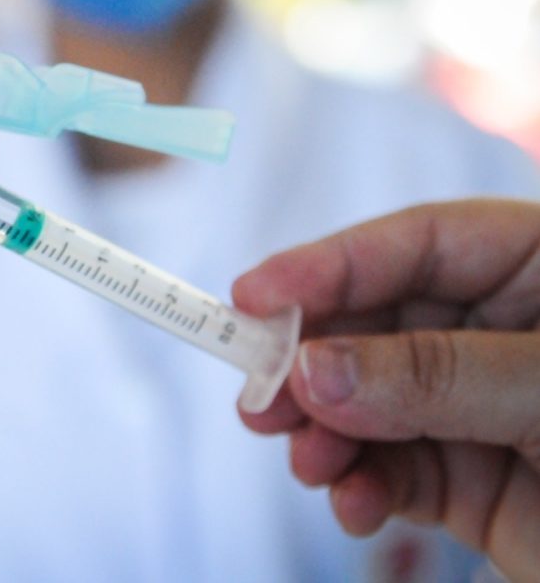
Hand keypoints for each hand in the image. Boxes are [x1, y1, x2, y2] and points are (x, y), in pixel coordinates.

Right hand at [233, 199, 539, 580]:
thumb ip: (441, 377)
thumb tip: (316, 368)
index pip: (415, 244)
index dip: (328, 264)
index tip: (251, 296)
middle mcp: (500, 330)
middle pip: (373, 324)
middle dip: (312, 363)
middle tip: (259, 399)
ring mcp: (479, 407)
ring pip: (366, 401)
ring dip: (325, 433)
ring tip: (309, 465)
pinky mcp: (469, 478)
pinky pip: (389, 469)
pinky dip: (361, 487)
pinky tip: (357, 507)